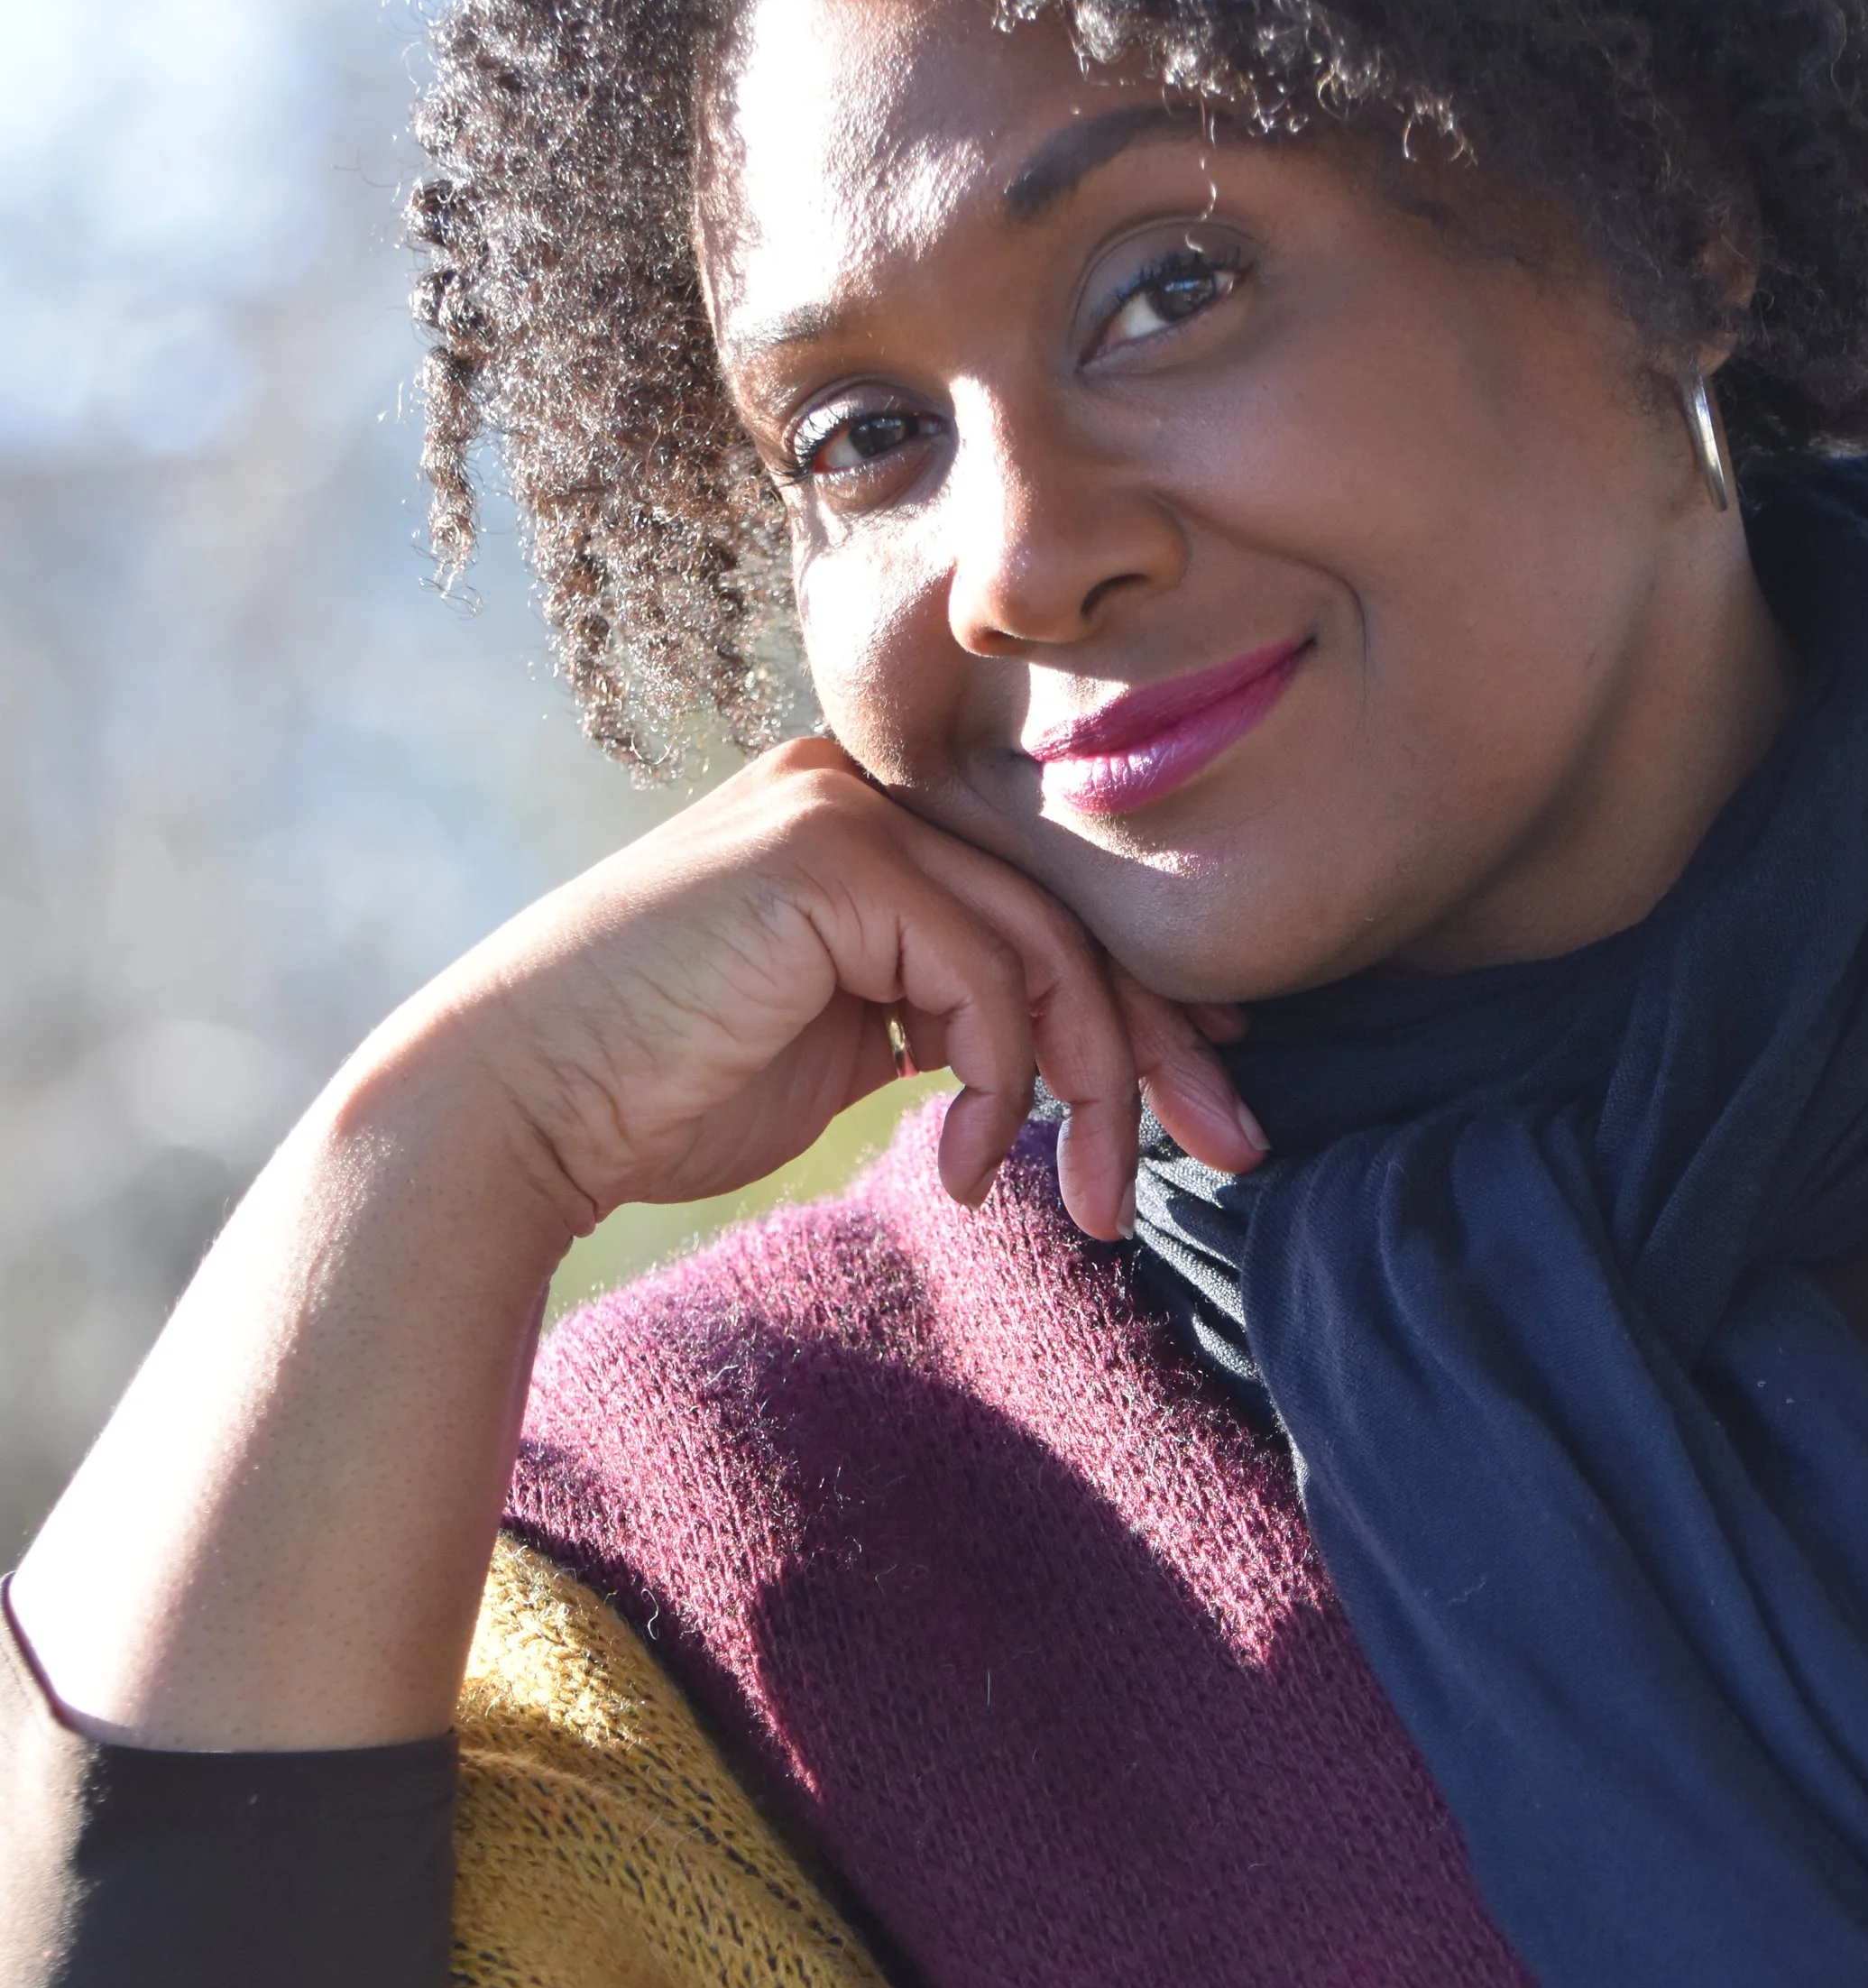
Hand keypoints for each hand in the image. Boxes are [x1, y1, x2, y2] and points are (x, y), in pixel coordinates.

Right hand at [380, 738, 1265, 1245]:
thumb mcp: (841, 1044)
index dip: (1149, 993)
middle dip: (1163, 1043)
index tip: (1217, 1087)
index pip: (1043, 899)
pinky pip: (986, 975)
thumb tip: (1075, 1048)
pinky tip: (967, 1169)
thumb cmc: (658, 1092)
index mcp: (863, 824)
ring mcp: (842, 809)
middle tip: (1232, 1149)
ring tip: (1089, 1199)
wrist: (515, 1108)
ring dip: (1092, 1088)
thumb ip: (943, 1016)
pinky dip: (1003, 1086)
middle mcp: (859, 789)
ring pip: (1047, 944)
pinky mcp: (829, 855)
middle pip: (1070, 910)